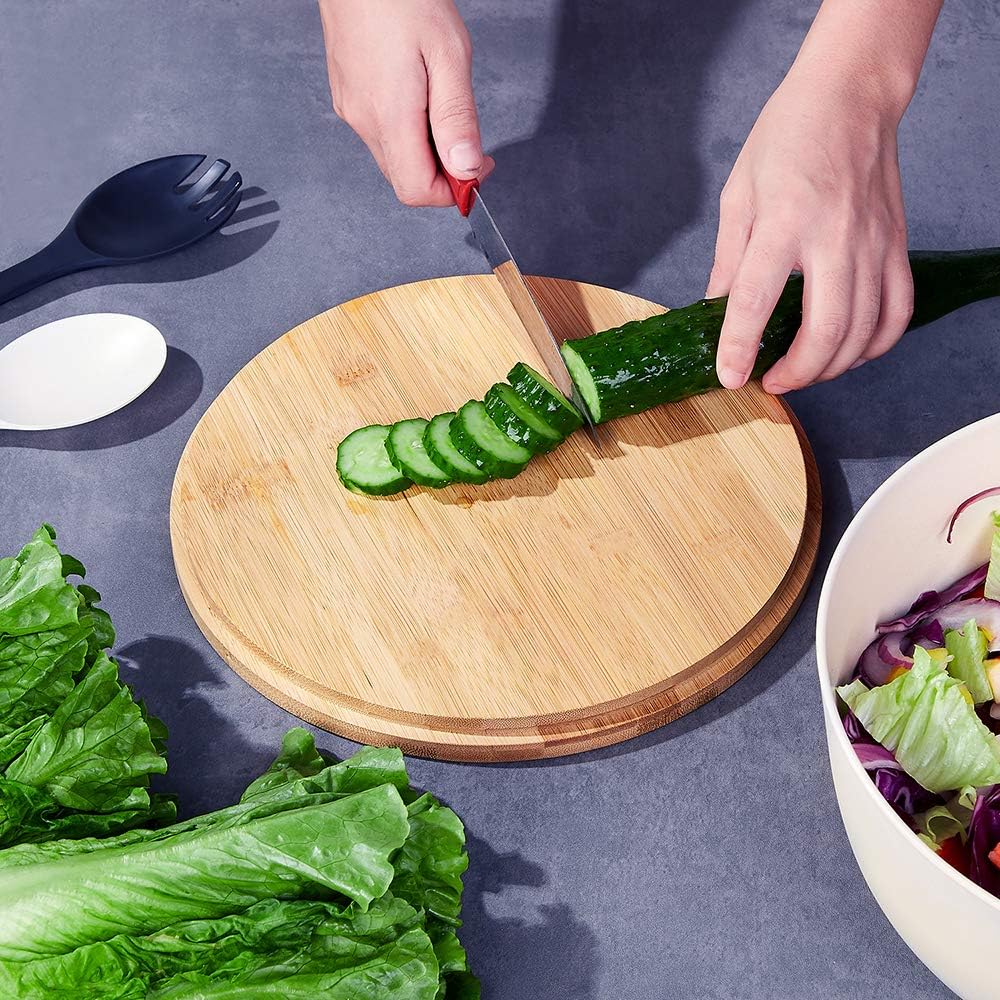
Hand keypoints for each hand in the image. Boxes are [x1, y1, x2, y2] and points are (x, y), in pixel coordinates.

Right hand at [318, 0, 494, 206]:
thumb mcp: (448, 54)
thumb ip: (457, 118)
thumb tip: (466, 168)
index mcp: (388, 116)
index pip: (417, 191)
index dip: (452, 192)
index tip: (476, 170)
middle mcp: (364, 120)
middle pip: (405, 180)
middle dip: (442, 174)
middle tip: (469, 144)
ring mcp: (351, 110)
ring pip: (394, 159)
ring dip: (426, 151)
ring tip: (443, 107)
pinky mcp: (347, 97)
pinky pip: (381, 134)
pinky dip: (408, 132)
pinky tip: (421, 96)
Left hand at [708, 65, 913, 393]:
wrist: (852, 94)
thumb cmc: (788, 135)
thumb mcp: (739, 193)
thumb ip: (728, 257)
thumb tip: (715, 308)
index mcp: (784, 220)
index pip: (757, 300)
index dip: (739, 347)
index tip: (729, 377)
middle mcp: (834, 236)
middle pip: (825, 330)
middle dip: (797, 373)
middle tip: (770, 383)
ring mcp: (873, 243)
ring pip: (863, 330)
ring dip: (831, 367)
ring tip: (801, 372)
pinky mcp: (896, 245)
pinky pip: (898, 310)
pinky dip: (876, 344)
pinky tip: (850, 353)